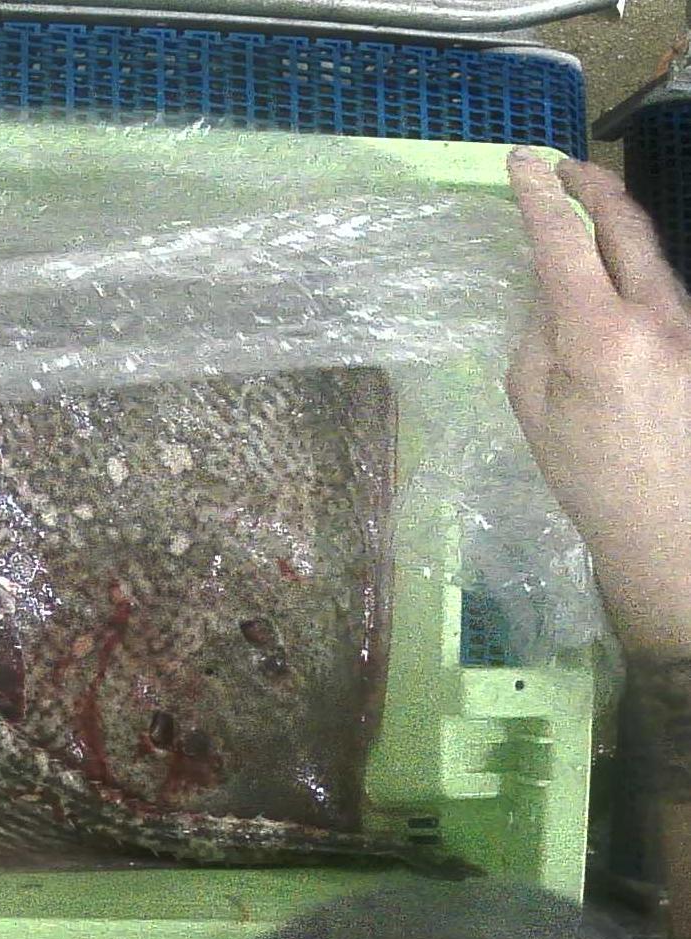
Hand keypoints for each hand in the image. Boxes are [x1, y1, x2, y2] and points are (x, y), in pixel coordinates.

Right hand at [507, 149, 690, 659]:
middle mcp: (655, 316)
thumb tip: (550, 288)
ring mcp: (687, 327)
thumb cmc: (584, 472)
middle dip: (593, 183)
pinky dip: (631, 267)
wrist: (666, 520)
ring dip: (616, 227)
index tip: (519, 162)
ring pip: (650, 254)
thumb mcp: (533, 402)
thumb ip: (540, 332)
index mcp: (600, 332)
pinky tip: (610, 277)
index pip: (565, 240)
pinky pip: (662, 288)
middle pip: (627, 224)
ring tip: (583, 215)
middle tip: (562, 166)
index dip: (538, 194)